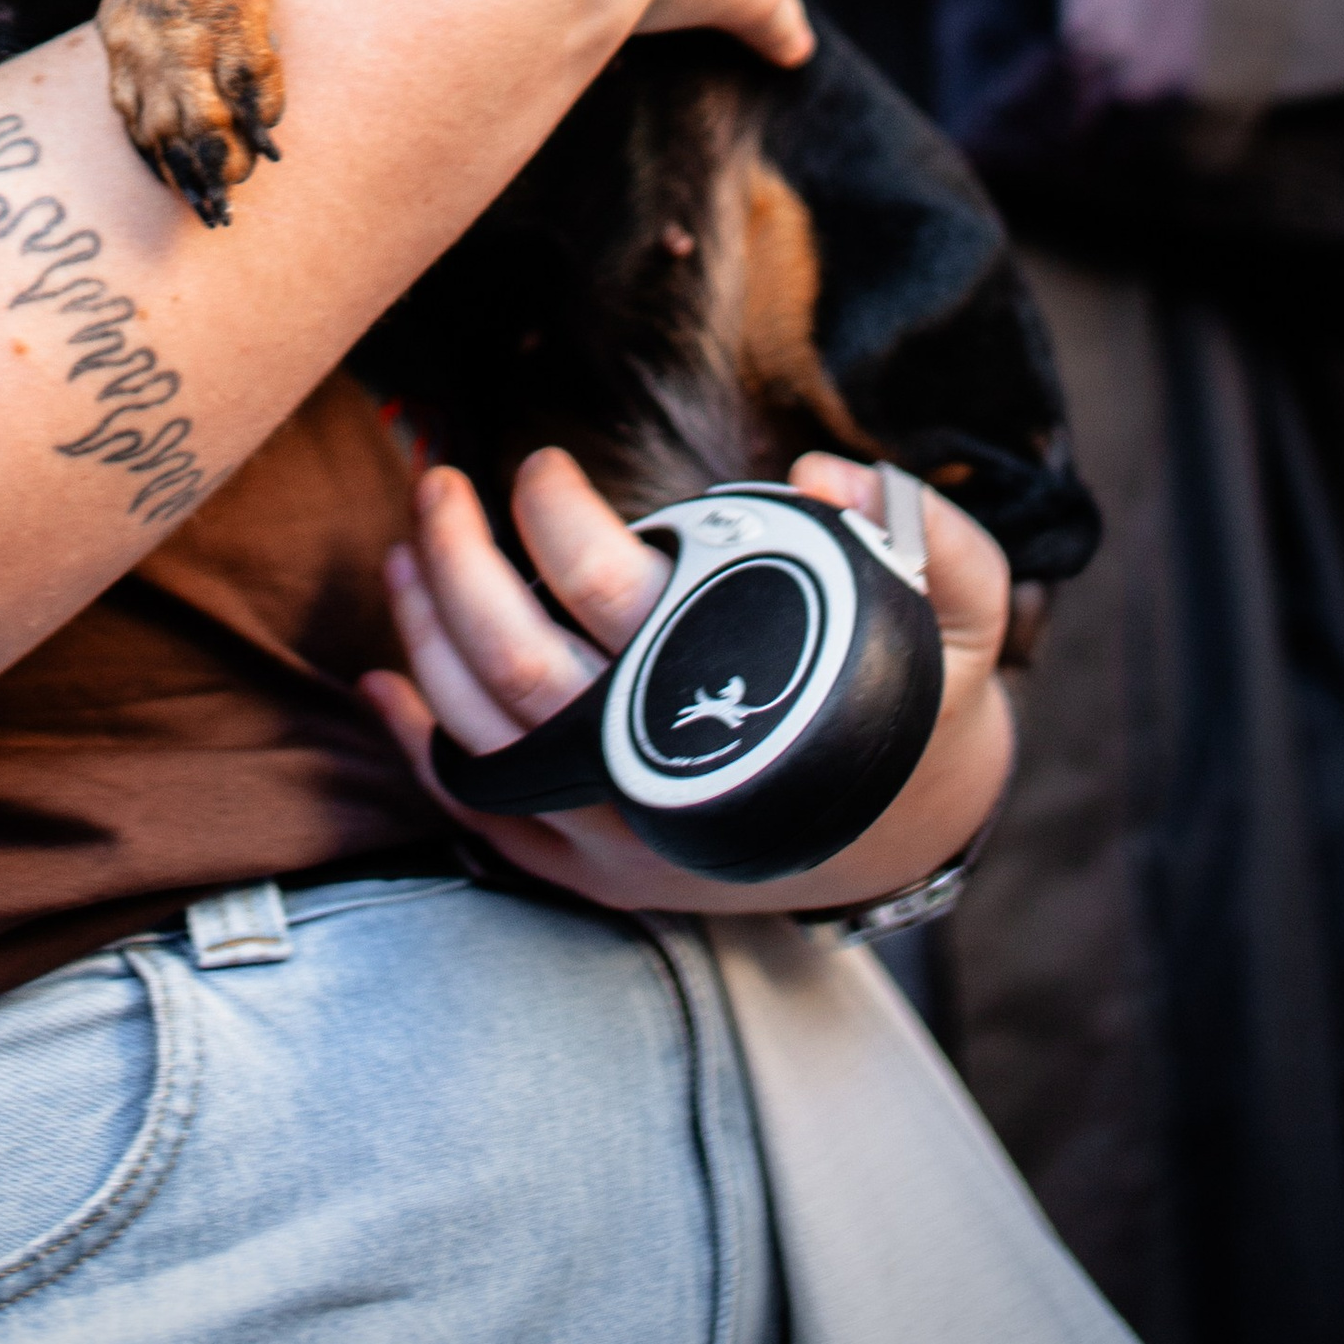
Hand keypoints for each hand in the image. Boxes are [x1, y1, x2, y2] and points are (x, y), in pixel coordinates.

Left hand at [364, 445, 1013, 919]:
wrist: (925, 832)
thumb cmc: (927, 698)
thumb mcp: (963, 605)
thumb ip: (919, 528)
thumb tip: (823, 474)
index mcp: (739, 695)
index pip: (606, 592)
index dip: (553, 516)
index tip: (537, 467)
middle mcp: (665, 776)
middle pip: (518, 667)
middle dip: (456, 567)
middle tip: (435, 488)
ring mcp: (626, 839)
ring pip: (488, 743)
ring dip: (426, 643)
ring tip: (402, 555)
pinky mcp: (605, 876)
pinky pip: (490, 825)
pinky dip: (422, 759)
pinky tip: (380, 687)